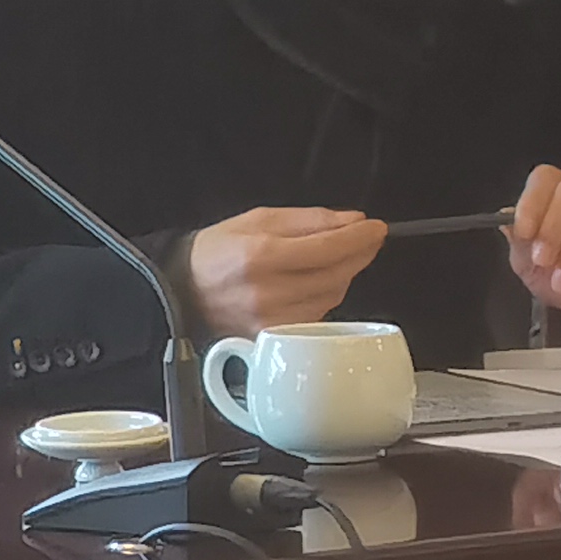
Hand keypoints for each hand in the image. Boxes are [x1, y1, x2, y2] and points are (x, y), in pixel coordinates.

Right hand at [185, 206, 387, 337]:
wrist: (183, 289)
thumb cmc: (218, 251)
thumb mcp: (259, 219)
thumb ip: (310, 220)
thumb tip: (353, 222)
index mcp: (262, 255)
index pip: (328, 247)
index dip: (360, 238)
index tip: (377, 228)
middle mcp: (268, 292)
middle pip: (336, 274)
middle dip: (359, 254)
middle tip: (367, 239)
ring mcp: (271, 321)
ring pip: (332, 297)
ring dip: (344, 275)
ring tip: (338, 256)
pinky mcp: (273, 340)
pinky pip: (317, 316)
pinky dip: (326, 297)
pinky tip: (318, 282)